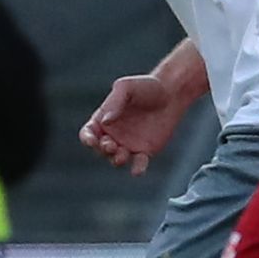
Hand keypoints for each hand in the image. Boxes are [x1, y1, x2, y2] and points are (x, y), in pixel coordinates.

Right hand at [79, 71, 193, 173]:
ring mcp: (128, 144)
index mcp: (103, 119)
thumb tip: (106, 122)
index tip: (91, 140)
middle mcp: (113, 134)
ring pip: (116, 159)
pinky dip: (137, 169)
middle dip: (102, 149)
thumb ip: (114, 102)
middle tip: (110, 145)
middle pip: (100, 149)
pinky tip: (137, 171)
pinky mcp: (145, 151)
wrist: (172, 93)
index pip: (88, 133)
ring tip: (122, 154)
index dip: (87, 138)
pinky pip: (138, 164)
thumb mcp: (126, 87)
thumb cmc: (146, 86)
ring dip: (116, 160)